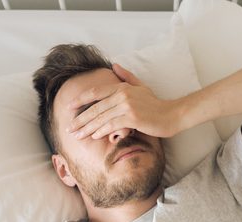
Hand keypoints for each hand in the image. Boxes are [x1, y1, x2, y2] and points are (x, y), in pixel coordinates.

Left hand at [66, 63, 180, 139]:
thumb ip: (127, 76)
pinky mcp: (132, 118)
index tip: (69, 107)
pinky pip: (111, 125)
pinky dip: (101, 131)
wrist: (172, 115)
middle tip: (69, 128)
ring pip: (101, 118)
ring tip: (77, 135)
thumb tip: (114, 65)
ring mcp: (127, 106)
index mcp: (121, 87)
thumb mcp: (141, 87)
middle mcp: (122, 94)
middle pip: (95, 107)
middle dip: (80, 119)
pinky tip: (94, 136)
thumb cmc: (156, 104)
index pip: (96, 92)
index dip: (80, 99)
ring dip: (87, 128)